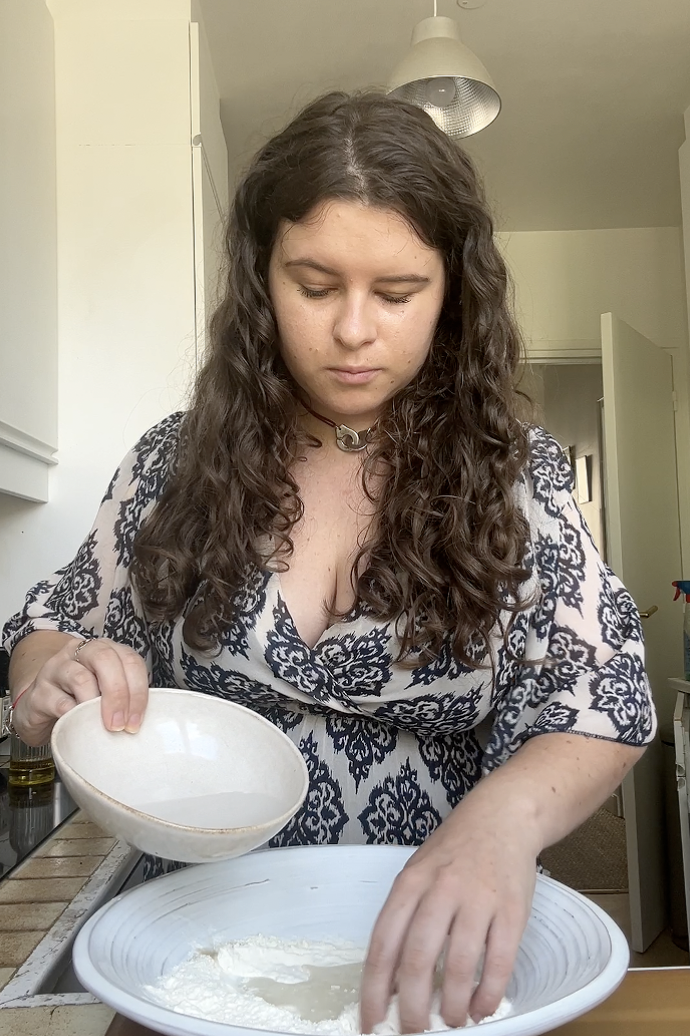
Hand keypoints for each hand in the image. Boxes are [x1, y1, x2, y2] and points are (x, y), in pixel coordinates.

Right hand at [11, 637, 148, 745]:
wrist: (39, 707)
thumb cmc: (78, 699)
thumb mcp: (104, 693)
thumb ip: (124, 697)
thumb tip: (140, 719)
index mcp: (105, 650)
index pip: (130, 660)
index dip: (138, 691)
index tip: (136, 721)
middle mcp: (80, 651)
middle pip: (105, 660)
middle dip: (118, 694)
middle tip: (120, 725)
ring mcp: (56, 668)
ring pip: (81, 678)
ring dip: (95, 706)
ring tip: (100, 727)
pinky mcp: (38, 691)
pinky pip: (58, 701)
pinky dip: (72, 716)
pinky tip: (78, 726)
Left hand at [359, 790, 539, 1032]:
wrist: (502, 817)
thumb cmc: (455, 850)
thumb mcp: (418, 872)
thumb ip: (404, 918)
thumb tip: (390, 979)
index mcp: (410, 883)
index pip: (383, 944)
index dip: (374, 990)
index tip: (370, 1023)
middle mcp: (440, 891)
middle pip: (417, 959)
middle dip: (411, 1007)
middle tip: (412, 1031)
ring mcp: (477, 900)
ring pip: (458, 966)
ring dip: (451, 1006)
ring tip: (450, 1022)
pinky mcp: (511, 910)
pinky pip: (499, 962)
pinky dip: (488, 994)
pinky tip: (481, 1008)